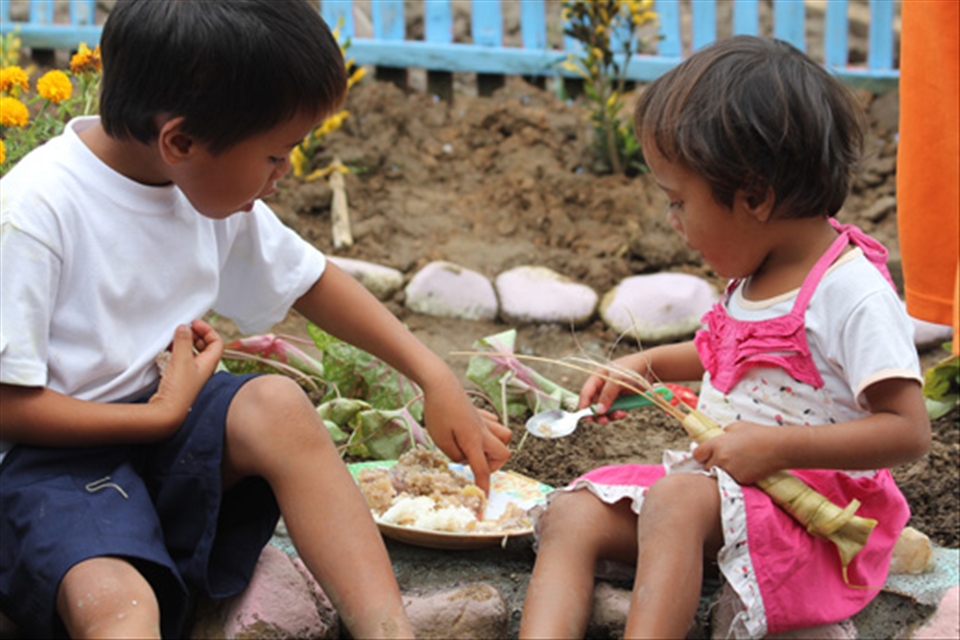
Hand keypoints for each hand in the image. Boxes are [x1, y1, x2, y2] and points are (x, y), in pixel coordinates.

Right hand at [148, 319, 223, 434]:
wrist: (166, 413)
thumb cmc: (178, 390)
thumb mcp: (182, 360)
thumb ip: (183, 342)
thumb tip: (184, 328)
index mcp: (209, 364)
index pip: (216, 342)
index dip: (207, 330)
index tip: (194, 323)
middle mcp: (202, 369)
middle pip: (204, 346)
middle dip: (195, 335)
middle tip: (183, 329)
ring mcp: (190, 375)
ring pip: (191, 353)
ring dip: (183, 343)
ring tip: (172, 338)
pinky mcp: (179, 380)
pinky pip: (180, 361)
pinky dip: (174, 352)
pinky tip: (165, 351)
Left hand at [421, 381, 511, 494]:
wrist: (440, 384)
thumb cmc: (437, 411)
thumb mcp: (440, 440)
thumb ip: (454, 455)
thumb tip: (465, 460)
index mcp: (473, 441)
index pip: (482, 470)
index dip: (484, 487)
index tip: (484, 501)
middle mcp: (483, 432)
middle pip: (503, 454)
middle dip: (493, 465)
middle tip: (474, 464)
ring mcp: (483, 421)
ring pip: (505, 437)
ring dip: (495, 448)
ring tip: (477, 449)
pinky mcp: (480, 413)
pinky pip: (495, 425)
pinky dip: (490, 432)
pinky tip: (476, 431)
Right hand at [578, 352, 651, 422]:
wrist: (650, 369)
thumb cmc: (631, 369)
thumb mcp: (617, 380)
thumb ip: (607, 395)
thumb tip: (598, 411)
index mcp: (597, 378)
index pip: (586, 393)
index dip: (584, 405)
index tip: (586, 417)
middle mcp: (602, 387)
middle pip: (593, 405)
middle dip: (597, 414)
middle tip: (604, 421)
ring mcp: (611, 395)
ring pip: (604, 411)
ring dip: (609, 416)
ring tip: (620, 414)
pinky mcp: (620, 401)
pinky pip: (614, 411)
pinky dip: (617, 414)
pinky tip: (624, 413)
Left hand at [691, 421, 788, 484]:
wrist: (778, 448)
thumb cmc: (758, 434)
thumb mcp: (736, 426)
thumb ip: (723, 433)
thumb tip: (718, 437)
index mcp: (717, 444)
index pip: (697, 454)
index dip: (701, 454)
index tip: (705, 454)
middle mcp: (721, 459)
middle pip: (705, 467)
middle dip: (711, 463)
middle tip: (722, 459)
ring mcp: (730, 471)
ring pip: (717, 475)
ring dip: (721, 471)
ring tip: (733, 464)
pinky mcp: (740, 481)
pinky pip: (730, 480)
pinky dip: (733, 477)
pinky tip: (742, 469)